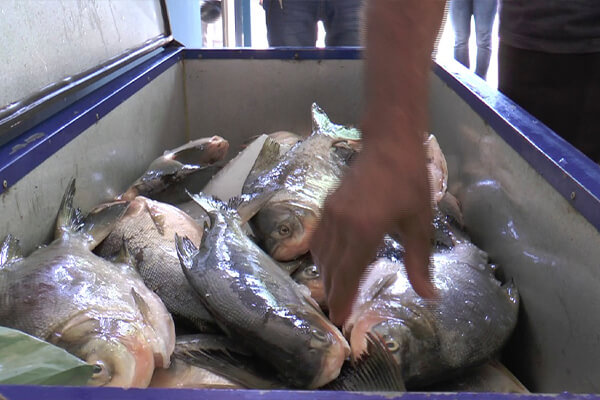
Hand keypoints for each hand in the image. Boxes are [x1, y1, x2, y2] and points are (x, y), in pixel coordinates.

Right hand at [310, 132, 434, 326]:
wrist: (389, 143)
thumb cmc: (410, 180)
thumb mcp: (420, 223)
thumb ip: (419, 262)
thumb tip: (429, 296)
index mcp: (364, 230)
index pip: (349, 274)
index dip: (343, 298)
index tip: (339, 319)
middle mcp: (342, 224)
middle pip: (331, 268)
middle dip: (332, 292)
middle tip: (336, 313)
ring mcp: (331, 213)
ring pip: (321, 254)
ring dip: (325, 276)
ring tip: (332, 294)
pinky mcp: (328, 205)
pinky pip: (319, 238)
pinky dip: (321, 257)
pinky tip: (329, 264)